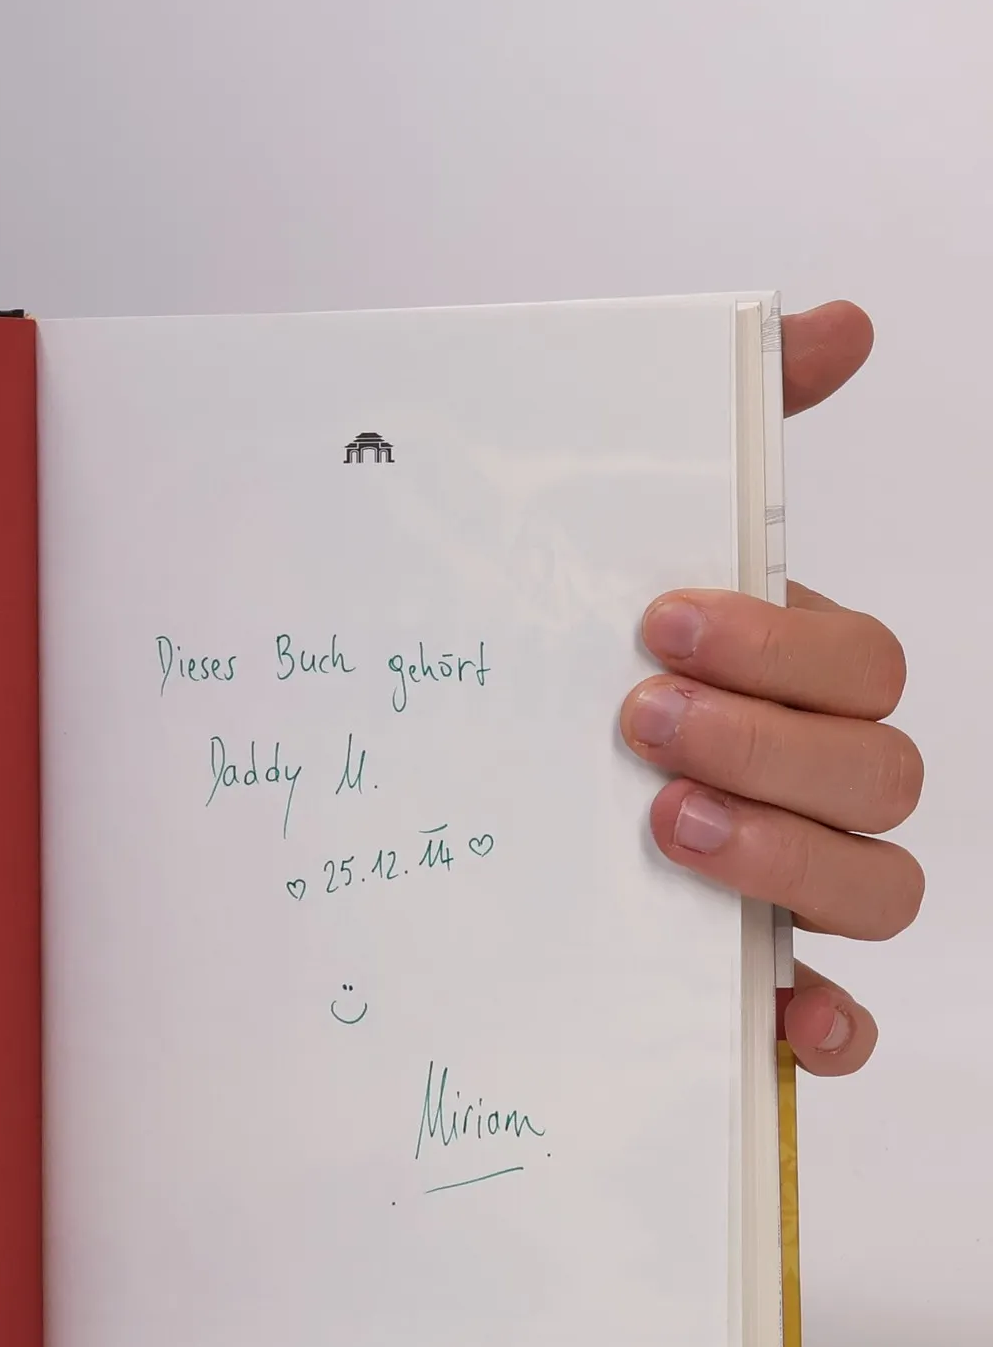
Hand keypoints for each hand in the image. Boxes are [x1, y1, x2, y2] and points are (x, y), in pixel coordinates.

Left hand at [620, 300, 917, 1076]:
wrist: (467, 780)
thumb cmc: (585, 663)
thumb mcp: (628, 542)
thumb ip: (742, 431)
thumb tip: (840, 322)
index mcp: (797, 683)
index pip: (861, 664)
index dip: (780, 643)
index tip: (656, 621)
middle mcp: (817, 783)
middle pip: (879, 772)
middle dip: (767, 744)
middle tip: (640, 723)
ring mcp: (798, 882)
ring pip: (879, 886)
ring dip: (783, 859)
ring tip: (659, 827)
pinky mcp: (759, 977)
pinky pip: (842, 1020)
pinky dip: (828, 1025)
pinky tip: (779, 1013)